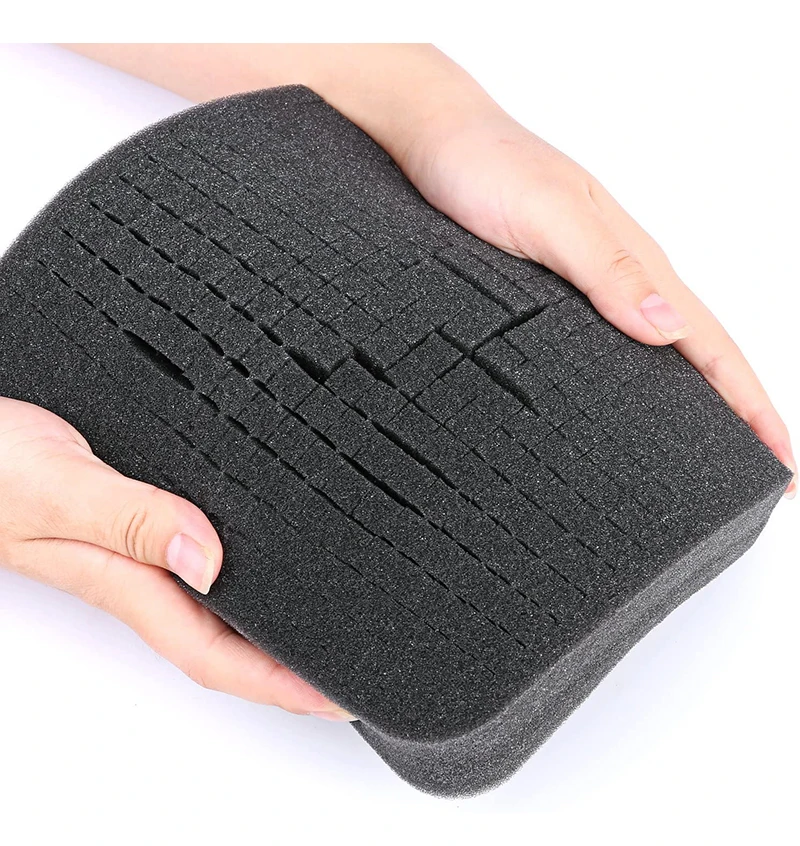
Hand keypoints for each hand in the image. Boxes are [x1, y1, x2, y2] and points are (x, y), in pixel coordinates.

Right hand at [0, 397, 351, 719]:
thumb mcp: (61, 488)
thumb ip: (130, 519)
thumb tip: (206, 557)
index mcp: (127, 583)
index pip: (215, 655)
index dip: (280, 684)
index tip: (337, 699)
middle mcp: (140, 578)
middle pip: (228, 643)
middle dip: (289, 670)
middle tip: (351, 672)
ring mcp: (138, 556)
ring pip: (219, 609)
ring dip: (273, 629)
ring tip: (325, 632)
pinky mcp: (135, 528)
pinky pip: (202, 565)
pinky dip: (245, 577)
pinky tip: (265, 567)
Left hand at [400, 107, 796, 496]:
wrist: (435, 136)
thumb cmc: (485, 168)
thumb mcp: (548, 215)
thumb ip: (607, 267)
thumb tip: (667, 329)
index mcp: (635, 262)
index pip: (712, 343)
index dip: (752, 405)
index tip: (783, 462)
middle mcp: (619, 278)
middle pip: (695, 354)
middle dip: (734, 415)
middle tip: (757, 475)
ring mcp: (586, 287)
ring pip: (654, 353)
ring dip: (688, 403)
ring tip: (702, 457)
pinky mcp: (547, 294)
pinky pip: (605, 346)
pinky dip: (630, 382)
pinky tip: (618, 409)